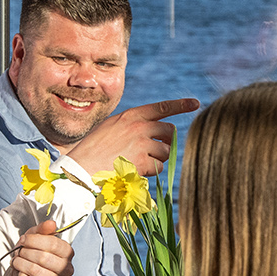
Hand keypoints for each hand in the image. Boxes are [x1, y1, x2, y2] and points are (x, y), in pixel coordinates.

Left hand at [0, 220, 75, 275]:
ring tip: (17, 263)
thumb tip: (51, 224)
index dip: (34, 240)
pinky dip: (19, 275)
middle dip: (26, 253)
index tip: (24, 240)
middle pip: (44, 257)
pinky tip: (20, 274)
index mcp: (67, 253)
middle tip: (19, 253)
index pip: (54, 244)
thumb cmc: (29, 258)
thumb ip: (42, 230)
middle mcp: (66, 269)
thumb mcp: (34, 239)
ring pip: (35, 269)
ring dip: (20, 264)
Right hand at [67, 98, 201, 176]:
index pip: (161, 107)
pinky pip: (158, 167)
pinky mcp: (143, 162)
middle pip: (169, 132)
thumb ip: (131, 126)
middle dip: (166, 142)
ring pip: (165, 152)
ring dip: (156, 159)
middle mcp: (139, 127)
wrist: (81, 168)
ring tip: (136, 163)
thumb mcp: (110, 128)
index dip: (181, 104)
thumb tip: (152, 132)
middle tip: (156, 150)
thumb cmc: (92, 150)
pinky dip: (151, 172)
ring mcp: (142, 144)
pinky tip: (134, 171)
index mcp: (131, 116)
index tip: (195, 103)